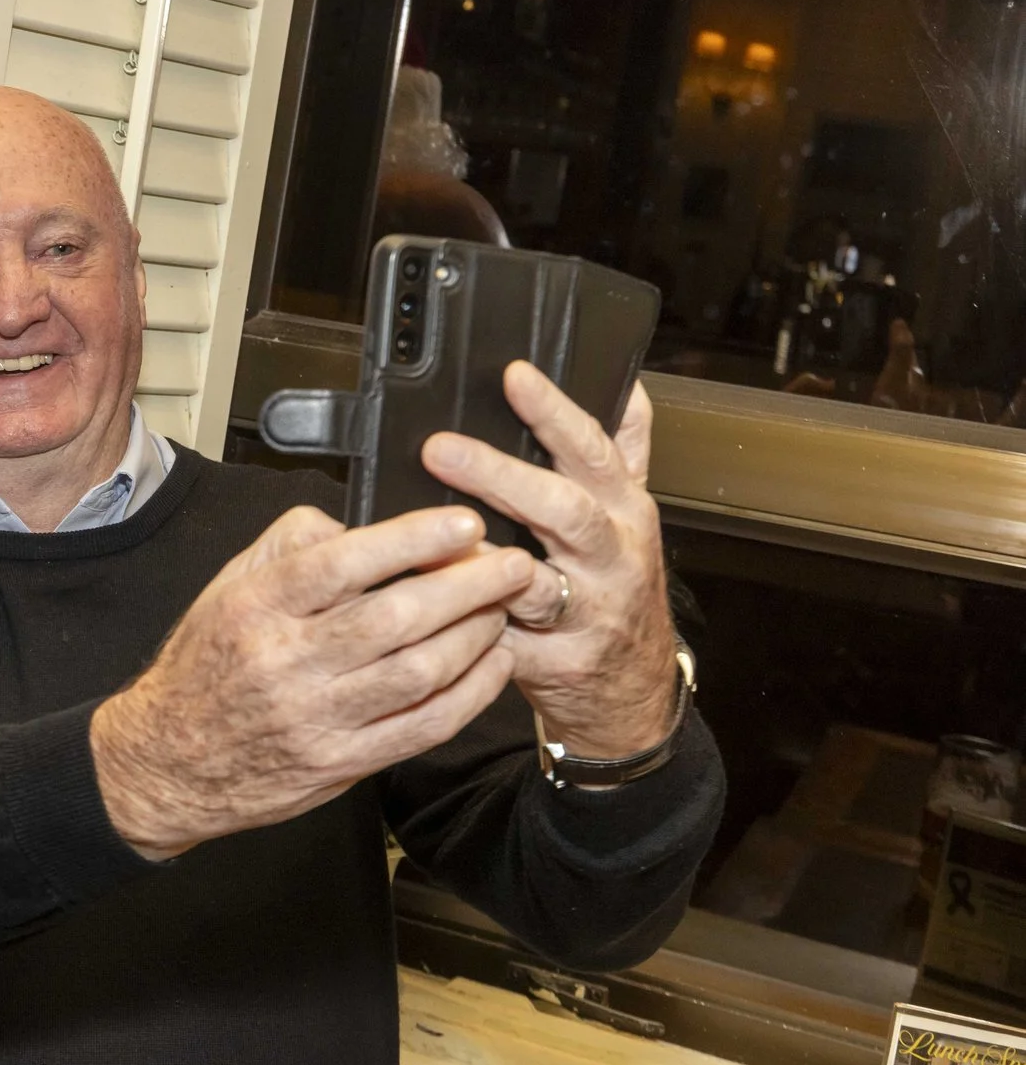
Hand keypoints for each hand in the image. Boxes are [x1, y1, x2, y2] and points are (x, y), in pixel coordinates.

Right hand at [91, 503, 528, 858]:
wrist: (169, 760)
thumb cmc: (207, 664)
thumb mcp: (227, 585)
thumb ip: (291, 544)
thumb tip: (359, 524)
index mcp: (257, 608)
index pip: (343, 563)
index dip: (412, 540)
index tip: (463, 524)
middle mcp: (287, 662)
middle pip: (395, 618)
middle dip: (467, 586)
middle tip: (511, 564)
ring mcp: (317, 718)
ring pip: (420, 672)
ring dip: (476, 636)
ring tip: (503, 607)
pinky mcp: (342, 763)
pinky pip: (423, 726)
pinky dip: (470, 693)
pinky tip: (492, 664)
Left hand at [420, 362, 677, 759]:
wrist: (633, 689)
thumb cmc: (617, 583)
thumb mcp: (631, 513)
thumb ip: (625, 449)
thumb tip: (625, 380)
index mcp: (625, 510)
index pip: (592, 451)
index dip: (554, 412)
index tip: (514, 375)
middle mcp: (612, 557)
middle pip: (562, 510)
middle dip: (500, 476)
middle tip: (439, 449)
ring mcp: (587, 613)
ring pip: (536, 583)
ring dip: (482, 562)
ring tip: (434, 538)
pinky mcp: (554, 661)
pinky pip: (504, 639)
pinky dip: (470, 622)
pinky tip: (431, 603)